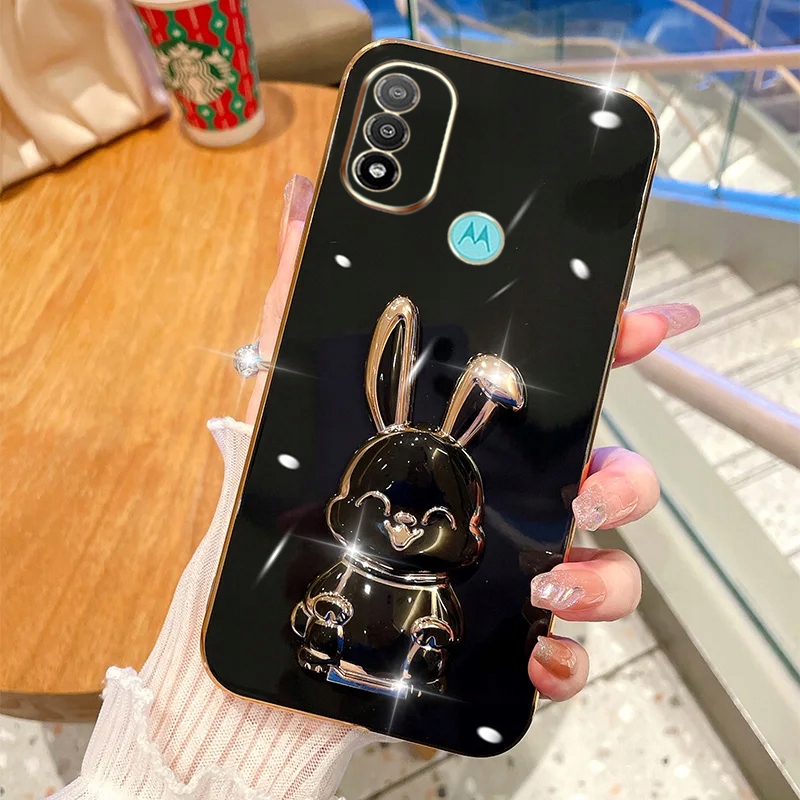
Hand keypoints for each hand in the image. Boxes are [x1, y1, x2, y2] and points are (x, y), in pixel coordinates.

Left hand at [248, 174, 700, 704]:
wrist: (269, 607)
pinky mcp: (493, 635)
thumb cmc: (286, 493)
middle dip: (624, 480)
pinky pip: (561, 651)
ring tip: (550, 579)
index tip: (643, 326)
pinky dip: (566, 657)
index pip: (561, 387)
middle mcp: (504, 498)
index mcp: (472, 438)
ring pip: (603, 568)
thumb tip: (299, 199)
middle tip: (587, 488)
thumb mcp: (291, 381)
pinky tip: (536, 650)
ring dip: (603, 575)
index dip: (613, 350)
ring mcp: (505, 566)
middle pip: (606, 481)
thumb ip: (300, 291)